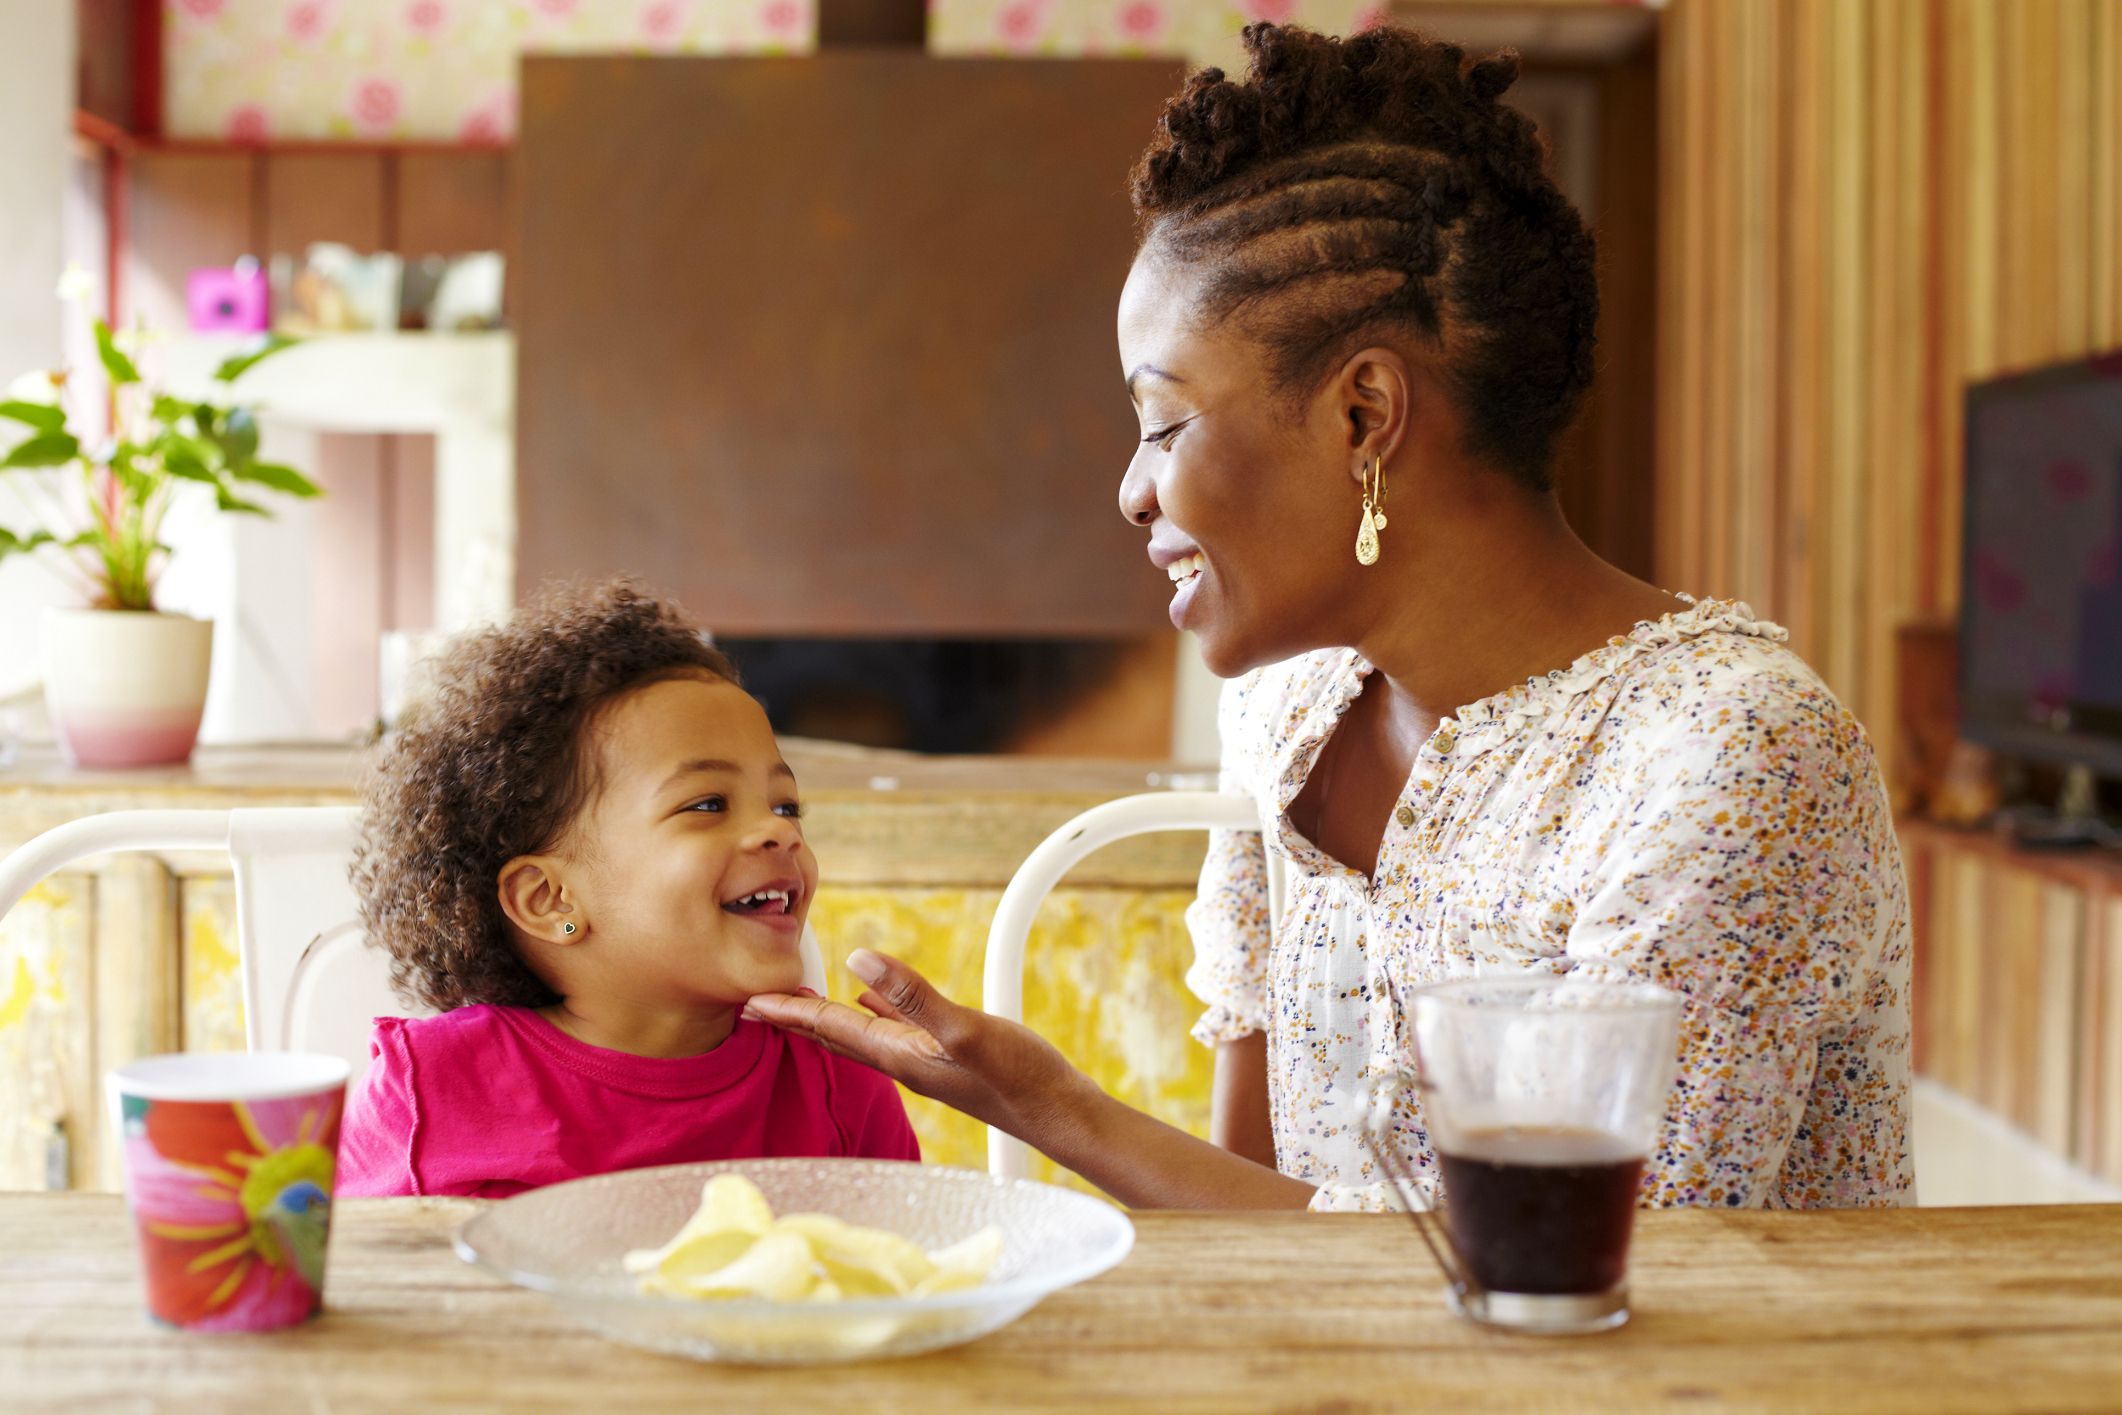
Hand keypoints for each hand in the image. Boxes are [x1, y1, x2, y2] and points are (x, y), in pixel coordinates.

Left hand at [744, 949, 1092, 1142]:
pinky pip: (896, 1029)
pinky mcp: (947, 1054)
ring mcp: (925, 1060)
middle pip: (835, 1034)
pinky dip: (874, 1012)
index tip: (749, 1001)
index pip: (831, 1029)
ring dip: (828, 1015)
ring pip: (861, 1032)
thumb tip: (859, 961)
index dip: (790, 1013)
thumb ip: (913, 997)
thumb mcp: (966, 1031)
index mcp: (900, 1056)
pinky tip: (871, 1002)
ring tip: (800, 999)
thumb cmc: (1020, 1080)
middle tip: (756, 1002)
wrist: (1059, 1114)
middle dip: (795, 1018)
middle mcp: (905, 1061)